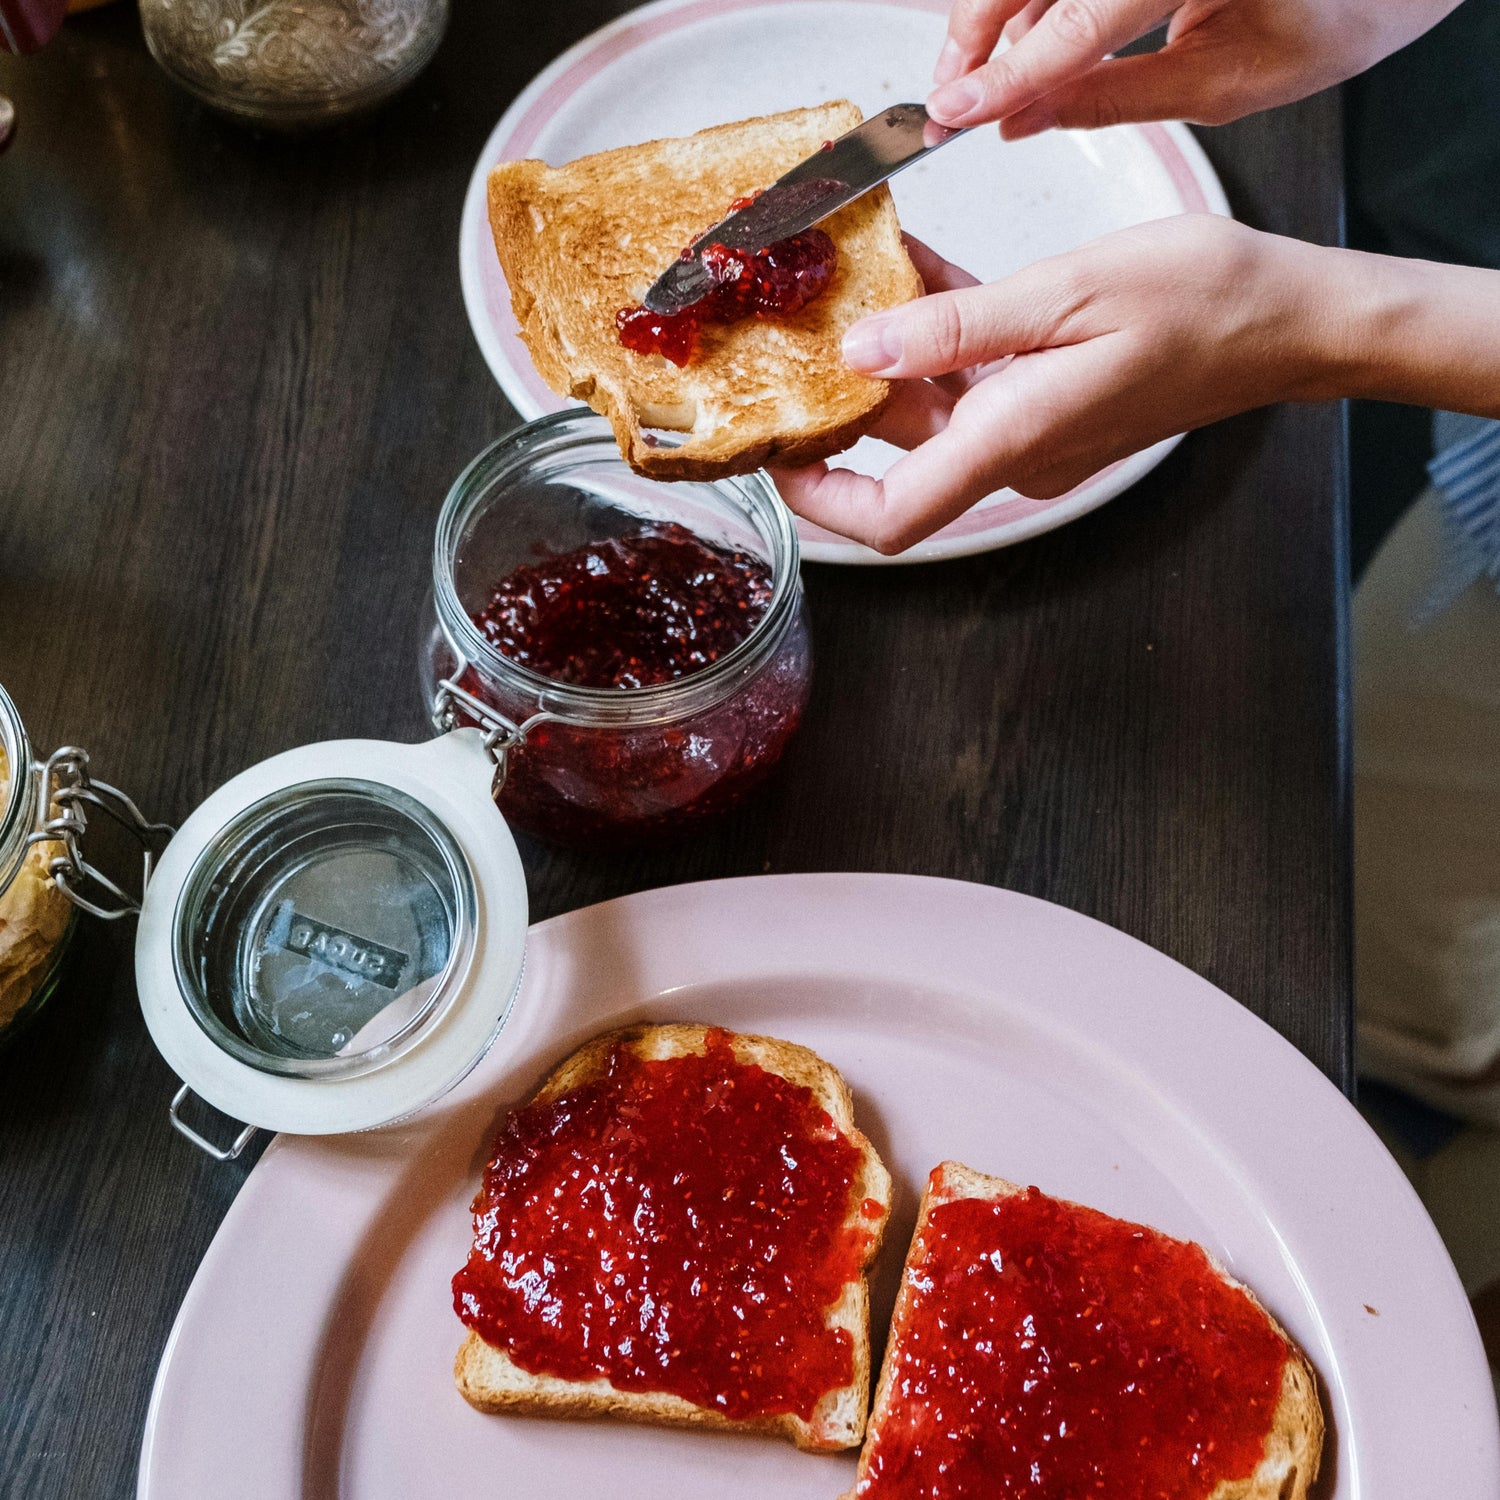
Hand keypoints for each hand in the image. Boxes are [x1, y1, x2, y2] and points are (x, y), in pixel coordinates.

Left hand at [773, 219, 1340, 554]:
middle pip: (898, 458)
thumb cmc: (1202, 304)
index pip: (892, 517)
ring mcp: (1033, 433)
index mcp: (1012, 438)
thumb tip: (864, 349)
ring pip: (932, 410)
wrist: (1286, 320)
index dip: (822, 501)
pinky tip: (919, 278)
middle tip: (798, 337)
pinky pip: (972, 381)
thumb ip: (956, 329)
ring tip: (855, 282)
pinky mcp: (1049, 405)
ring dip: (890, 355)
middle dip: (842, 405)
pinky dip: (940, 338)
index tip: (777, 454)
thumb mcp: (1066, 294)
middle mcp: (1014, 452)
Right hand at [925, 0, 1461, 134]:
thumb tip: (1019, 121)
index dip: (1008, 74)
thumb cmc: (1322, 18)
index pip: (1082, 20)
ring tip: (981, 81)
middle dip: (976, 33)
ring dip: (993, 15)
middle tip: (952, 99)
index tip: (957, 114)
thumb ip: (1109, 100)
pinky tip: (1022, 41)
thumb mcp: (1220, 85)